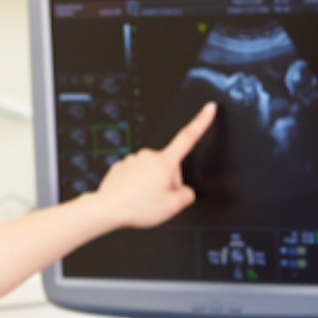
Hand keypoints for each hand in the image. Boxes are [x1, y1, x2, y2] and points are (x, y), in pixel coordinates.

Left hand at [95, 102, 215, 226]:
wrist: (109, 209)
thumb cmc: (138, 207)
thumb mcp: (174, 207)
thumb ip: (187, 195)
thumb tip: (185, 192)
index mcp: (165, 162)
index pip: (188, 137)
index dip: (201, 121)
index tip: (209, 108)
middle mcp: (148, 156)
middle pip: (168, 165)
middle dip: (168, 180)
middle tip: (159, 198)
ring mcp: (133, 160)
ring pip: (151, 171)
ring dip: (152, 184)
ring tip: (144, 200)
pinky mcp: (121, 166)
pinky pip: (136, 175)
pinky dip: (137, 185)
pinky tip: (134, 196)